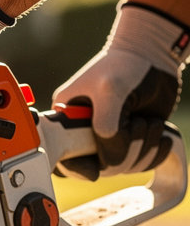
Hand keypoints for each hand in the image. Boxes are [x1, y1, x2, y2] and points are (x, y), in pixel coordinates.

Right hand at [52, 4, 186, 179]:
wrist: (153, 55)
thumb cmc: (124, 65)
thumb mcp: (109, 91)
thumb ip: (105, 125)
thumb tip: (109, 156)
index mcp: (66, 121)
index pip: (65, 158)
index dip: (79, 168)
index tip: (94, 170)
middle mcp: (86, 134)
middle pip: (99, 166)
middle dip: (124, 153)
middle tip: (137, 127)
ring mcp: (110, 139)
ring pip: (123, 166)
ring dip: (144, 148)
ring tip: (150, 123)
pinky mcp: (131, 141)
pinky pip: (140, 163)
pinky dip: (155, 153)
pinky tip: (160, 135)